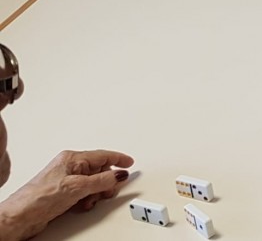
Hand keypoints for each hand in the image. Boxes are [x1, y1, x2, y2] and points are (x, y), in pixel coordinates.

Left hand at [0, 150, 133, 240]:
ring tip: (89, 200)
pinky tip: (82, 205)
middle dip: (106, 182)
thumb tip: (120, 174)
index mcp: (72, 159)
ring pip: (93, 184)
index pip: (102, 155)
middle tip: (107, 190)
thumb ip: (102, 180)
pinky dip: (87, 200)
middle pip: (99, 171)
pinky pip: (84, 194)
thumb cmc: (39, 197)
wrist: (20, 217)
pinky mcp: (63, 194)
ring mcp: (66, 181)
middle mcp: (69, 168)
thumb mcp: (78, 187)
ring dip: (95, 194)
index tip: (130, 163)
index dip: (118, 159)